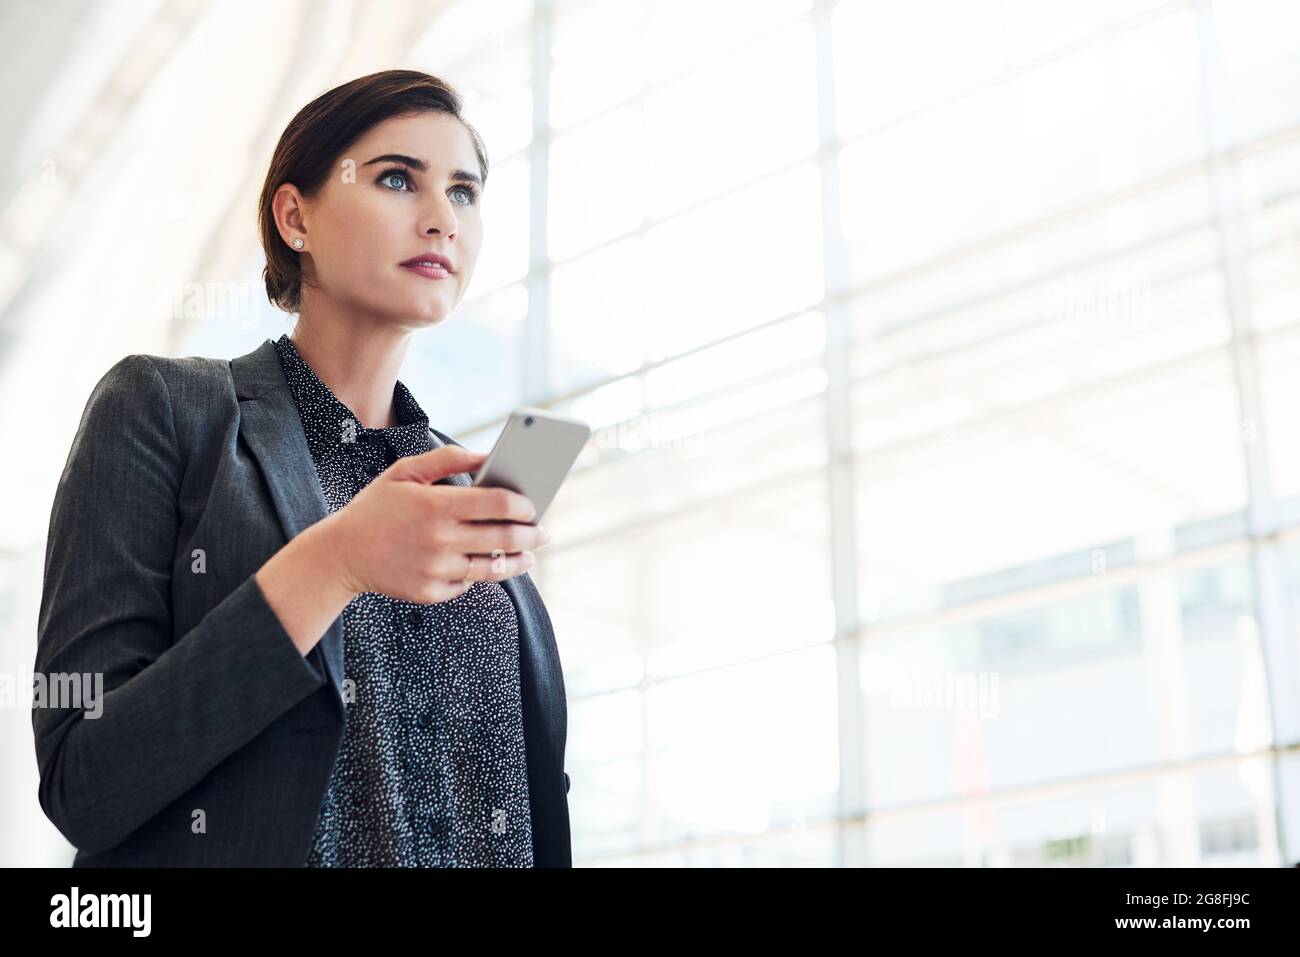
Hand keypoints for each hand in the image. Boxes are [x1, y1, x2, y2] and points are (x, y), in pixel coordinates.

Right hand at [319, 445, 550, 603]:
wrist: (340, 554)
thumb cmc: (376, 508)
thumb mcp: (404, 472)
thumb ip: (447, 459)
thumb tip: (487, 455)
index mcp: (436, 506)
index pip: (498, 503)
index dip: (523, 504)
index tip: (533, 505)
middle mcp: (440, 540)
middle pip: (504, 538)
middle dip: (531, 535)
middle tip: (543, 533)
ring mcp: (436, 570)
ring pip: (492, 567)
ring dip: (519, 561)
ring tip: (529, 556)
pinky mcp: (431, 592)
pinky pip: (467, 584)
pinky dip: (478, 574)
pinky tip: (485, 565)